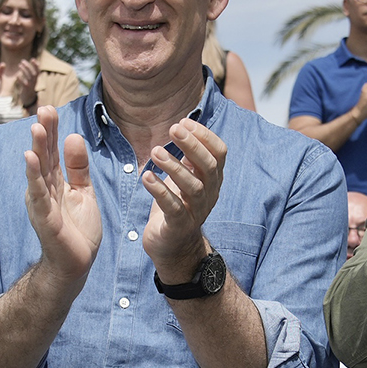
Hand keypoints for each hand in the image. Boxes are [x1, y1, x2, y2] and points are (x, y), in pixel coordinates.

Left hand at [7, 56, 38, 106]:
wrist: (28, 99)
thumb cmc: (28, 88)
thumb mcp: (31, 81)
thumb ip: (30, 74)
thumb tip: (28, 65)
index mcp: (36, 79)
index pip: (38, 71)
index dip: (36, 65)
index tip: (33, 59)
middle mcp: (34, 82)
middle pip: (33, 73)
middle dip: (28, 66)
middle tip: (22, 61)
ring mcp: (30, 86)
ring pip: (29, 77)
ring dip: (24, 70)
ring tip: (19, 65)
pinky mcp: (26, 89)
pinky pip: (23, 83)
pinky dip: (20, 79)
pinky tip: (17, 75)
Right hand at [22, 104, 102, 279]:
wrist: (75, 265)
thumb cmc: (78, 230)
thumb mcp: (83, 192)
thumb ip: (77, 167)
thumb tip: (73, 136)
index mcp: (53, 182)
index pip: (51, 151)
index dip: (51, 130)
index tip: (50, 108)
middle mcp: (43, 189)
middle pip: (43, 156)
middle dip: (44, 133)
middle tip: (44, 108)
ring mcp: (41, 203)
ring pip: (39, 171)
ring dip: (36, 149)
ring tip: (36, 127)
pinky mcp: (44, 218)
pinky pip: (38, 194)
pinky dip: (34, 176)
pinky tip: (30, 159)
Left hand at [141, 119, 227, 281]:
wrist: (173, 246)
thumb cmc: (177, 206)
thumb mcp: (185, 178)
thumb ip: (189, 157)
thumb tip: (184, 126)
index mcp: (212, 180)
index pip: (219, 153)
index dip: (205, 135)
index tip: (184, 121)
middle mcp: (209, 194)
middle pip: (209, 167)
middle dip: (192, 145)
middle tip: (173, 129)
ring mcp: (196, 211)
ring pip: (193, 187)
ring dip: (174, 167)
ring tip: (155, 152)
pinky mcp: (179, 226)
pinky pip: (173, 207)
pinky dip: (160, 191)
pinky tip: (146, 177)